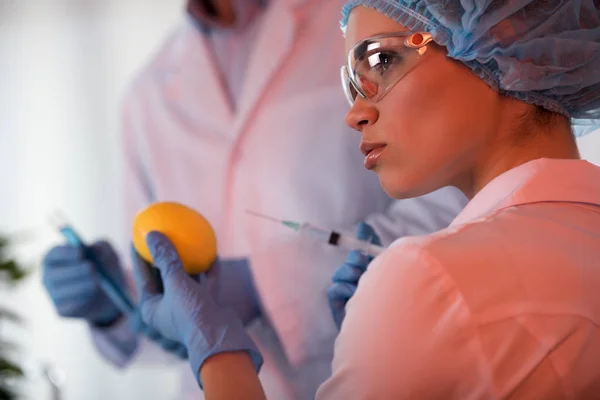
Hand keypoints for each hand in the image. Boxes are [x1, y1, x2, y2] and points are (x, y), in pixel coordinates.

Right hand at [42, 241, 124, 325]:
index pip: (52, 255)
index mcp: (55, 259)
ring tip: (97, 282)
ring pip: (62, 291)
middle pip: (54, 274)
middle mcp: (49, 276)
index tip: (81, 251)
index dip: (65, 253)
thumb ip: (103, 247)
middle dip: (74, 270)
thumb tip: (96, 248)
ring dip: (81, 285)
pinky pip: (69, 305)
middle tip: (91, 267)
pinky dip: (83, 299)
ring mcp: (53, 294)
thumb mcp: (108, 254)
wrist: (110, 295)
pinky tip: (92, 294)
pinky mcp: (61, 310)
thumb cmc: (104, 268)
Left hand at [131, 231, 261, 386]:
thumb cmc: (191, 313)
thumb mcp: (176, 283)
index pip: (142, 277)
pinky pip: (206, 286)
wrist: (221, 338)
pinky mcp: (206, 308)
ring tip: (188, 242)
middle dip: (164, 257)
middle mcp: (168, 309)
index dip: (139, 255)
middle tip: (164, 235)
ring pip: (186, 281)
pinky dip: (208, 272)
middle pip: (163, 278)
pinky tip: (213, 254)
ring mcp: (188, 309)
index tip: (139, 237)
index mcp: (152, 308)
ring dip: (188, 263)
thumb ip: (165, 259)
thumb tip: (152, 235)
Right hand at [327, 222, 380, 328]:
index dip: (365, 239)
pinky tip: (352, 292)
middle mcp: (362, 282)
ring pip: (342, 272)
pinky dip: (342, 287)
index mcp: (376, 274)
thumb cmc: (391, 306)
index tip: (366, 228)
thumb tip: (365, 226)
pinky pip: (334, 289)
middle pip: (352, 261)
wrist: (387, 336)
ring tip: (358, 278)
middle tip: (362, 260)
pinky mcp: (338, 306)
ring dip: (349, 272)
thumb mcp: (387, 274)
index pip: (367, 251)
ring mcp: (350, 294)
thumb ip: (376, 251)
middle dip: (356, 257)